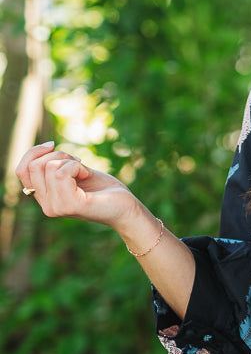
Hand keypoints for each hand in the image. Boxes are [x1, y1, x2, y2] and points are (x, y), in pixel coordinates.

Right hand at [15, 142, 137, 229]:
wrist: (126, 207)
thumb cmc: (104, 189)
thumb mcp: (75, 172)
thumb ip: (55, 165)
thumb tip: (43, 147)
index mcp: (44, 198)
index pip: (21, 171)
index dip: (33, 152)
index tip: (52, 144)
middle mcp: (46, 206)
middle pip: (34, 165)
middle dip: (58, 155)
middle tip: (78, 163)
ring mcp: (56, 208)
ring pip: (49, 167)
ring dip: (71, 161)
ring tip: (85, 171)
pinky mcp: (70, 206)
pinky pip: (62, 173)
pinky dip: (77, 167)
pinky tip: (88, 175)